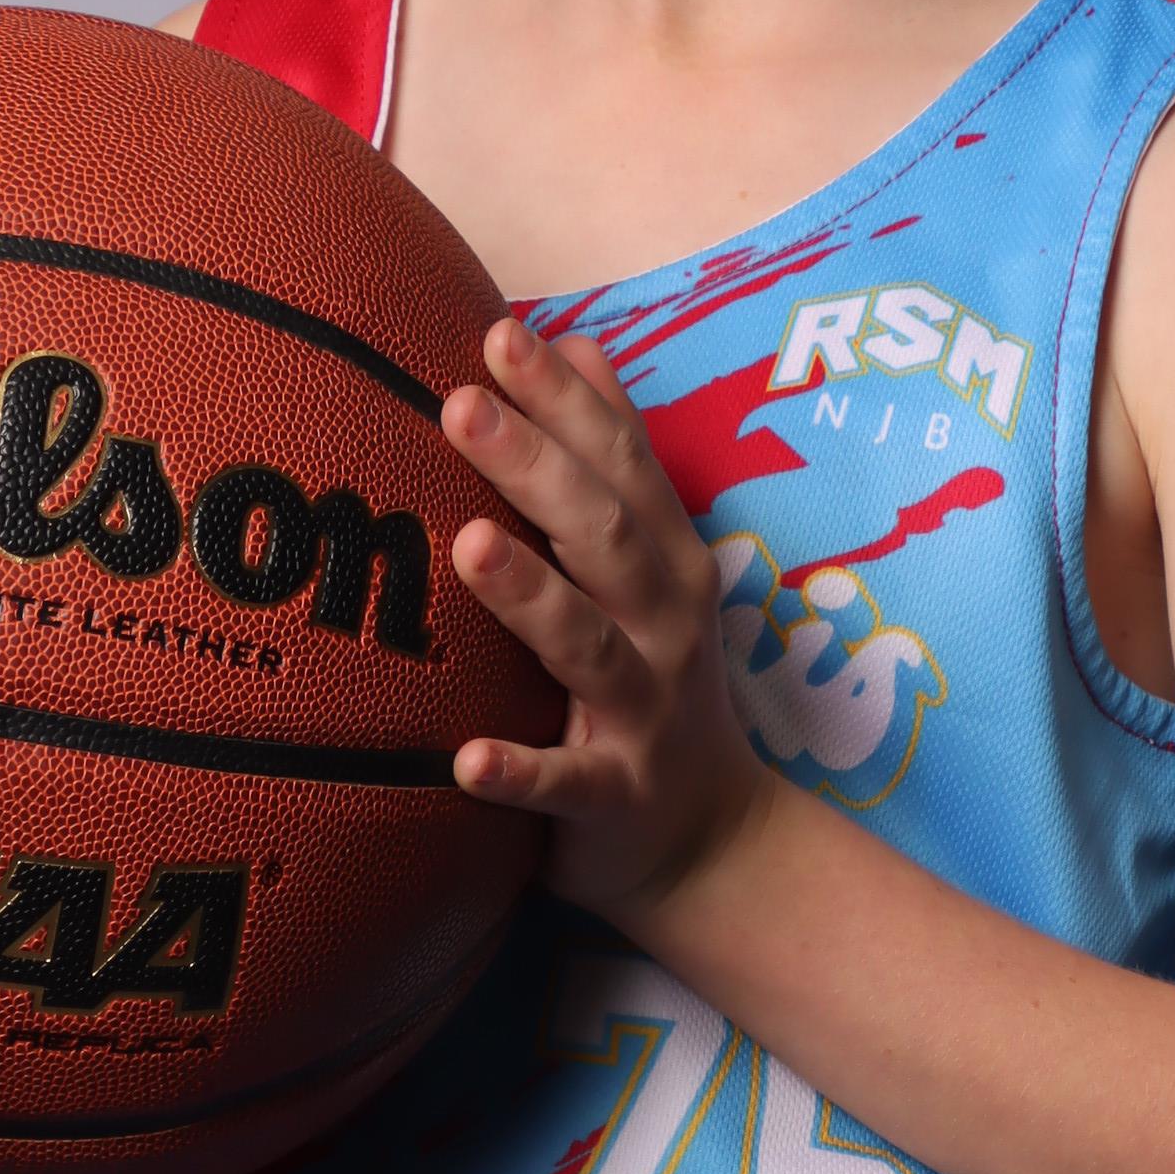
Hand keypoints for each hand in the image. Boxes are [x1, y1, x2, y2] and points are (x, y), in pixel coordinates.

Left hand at [444, 319, 769, 930]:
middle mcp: (666, 626)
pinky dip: (521, 772)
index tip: (500, 335)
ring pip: (587, 646)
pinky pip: (565, 785)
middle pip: (603, 535)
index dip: (565, 400)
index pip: (621, 463)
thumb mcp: (655, 563)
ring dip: (531, 596)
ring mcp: (644, 713)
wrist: (714, 839)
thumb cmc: (658, 678)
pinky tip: (466, 761)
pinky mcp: (614, 798)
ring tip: (469, 546)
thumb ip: (618, 460)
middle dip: (535, 466)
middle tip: (460, 404)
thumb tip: (579, 341)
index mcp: (669, 561)